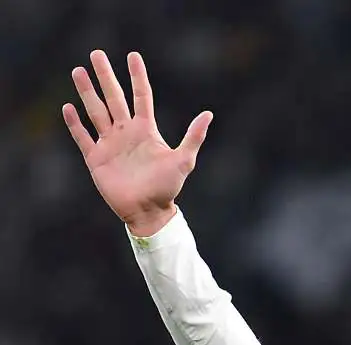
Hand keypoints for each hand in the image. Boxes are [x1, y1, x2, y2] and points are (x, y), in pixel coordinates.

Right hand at [63, 50, 212, 236]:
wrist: (148, 211)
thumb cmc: (168, 187)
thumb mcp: (183, 160)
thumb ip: (193, 137)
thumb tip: (208, 114)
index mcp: (146, 130)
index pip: (141, 96)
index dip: (137, 77)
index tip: (133, 56)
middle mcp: (127, 133)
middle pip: (114, 98)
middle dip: (105, 76)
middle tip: (97, 53)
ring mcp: (110, 144)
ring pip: (96, 112)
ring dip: (87, 92)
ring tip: (78, 71)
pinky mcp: (96, 159)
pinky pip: (83, 137)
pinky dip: (75, 124)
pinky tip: (68, 108)